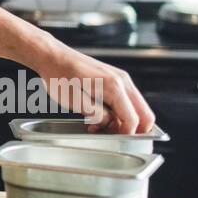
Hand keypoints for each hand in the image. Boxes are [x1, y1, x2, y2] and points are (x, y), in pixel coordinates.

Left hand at [30, 38, 155, 134]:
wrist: (53, 56)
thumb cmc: (59, 75)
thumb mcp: (75, 102)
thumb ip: (98, 115)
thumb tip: (111, 124)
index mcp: (114, 86)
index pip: (134, 119)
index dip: (127, 134)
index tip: (116, 141)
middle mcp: (122, 80)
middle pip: (144, 113)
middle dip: (131, 129)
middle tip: (111, 136)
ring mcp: (120, 78)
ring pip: (135, 108)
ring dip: (122, 121)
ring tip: (98, 126)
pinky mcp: (114, 79)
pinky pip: (125, 100)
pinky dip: (117, 112)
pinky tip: (98, 117)